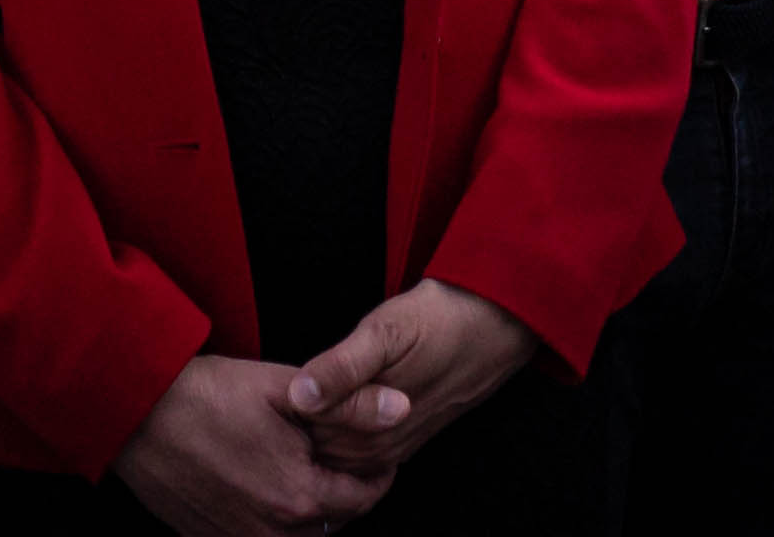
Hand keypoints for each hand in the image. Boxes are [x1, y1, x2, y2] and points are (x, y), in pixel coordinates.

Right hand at [114, 353, 388, 535]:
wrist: (136, 411)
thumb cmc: (210, 394)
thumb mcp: (288, 390)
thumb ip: (353, 405)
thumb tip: (403, 409)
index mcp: (299, 497)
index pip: (363, 498)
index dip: (376, 472)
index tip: (375, 449)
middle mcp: (271, 533)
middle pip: (333, 522)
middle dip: (343, 491)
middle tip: (338, 455)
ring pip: (298, 536)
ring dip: (308, 508)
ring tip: (300, 464)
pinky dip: (269, 518)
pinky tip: (260, 480)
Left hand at [287, 280, 537, 481]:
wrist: (496, 324)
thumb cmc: (439, 320)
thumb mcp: (386, 331)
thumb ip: (341, 367)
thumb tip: (299, 395)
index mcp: (372, 420)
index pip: (307, 432)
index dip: (287, 406)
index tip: (276, 382)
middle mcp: (384, 442)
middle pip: (320, 447)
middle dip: (299, 423)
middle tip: (286, 388)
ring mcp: (397, 442)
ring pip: (340, 452)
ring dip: (321, 428)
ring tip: (309, 392)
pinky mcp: (408, 436)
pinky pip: (363, 451)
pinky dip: (343, 434)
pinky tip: (338, 406)